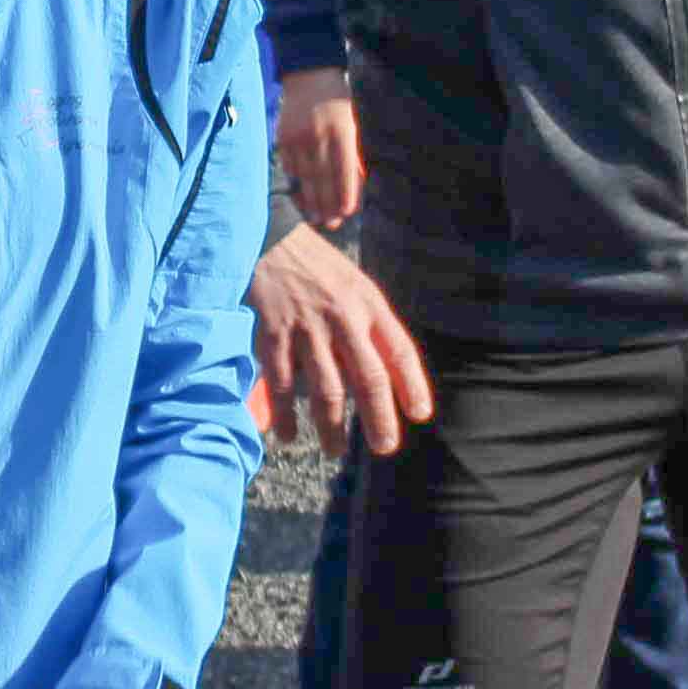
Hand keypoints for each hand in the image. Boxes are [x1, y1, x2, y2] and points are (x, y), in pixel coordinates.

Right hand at [249, 218, 434, 453]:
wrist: (267, 238)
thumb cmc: (315, 266)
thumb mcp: (354, 285)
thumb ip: (370, 324)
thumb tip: (385, 374)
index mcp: (368, 304)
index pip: (400, 351)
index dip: (413, 386)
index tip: (420, 415)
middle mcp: (343, 317)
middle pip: (368, 378)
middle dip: (378, 419)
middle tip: (384, 447)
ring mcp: (307, 328)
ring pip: (327, 389)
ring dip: (333, 427)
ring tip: (335, 450)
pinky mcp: (273, 334)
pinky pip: (282, 385)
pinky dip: (286, 415)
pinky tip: (289, 435)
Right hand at [276, 64, 359, 226]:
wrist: (309, 74)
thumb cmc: (337, 103)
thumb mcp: (351, 125)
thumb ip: (351, 155)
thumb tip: (353, 186)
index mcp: (341, 132)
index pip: (343, 171)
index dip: (344, 194)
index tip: (346, 213)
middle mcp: (318, 135)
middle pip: (322, 178)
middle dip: (327, 204)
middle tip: (330, 224)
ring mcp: (297, 137)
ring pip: (304, 176)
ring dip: (310, 199)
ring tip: (315, 217)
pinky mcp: (282, 137)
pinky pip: (290, 165)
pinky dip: (297, 180)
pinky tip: (302, 194)